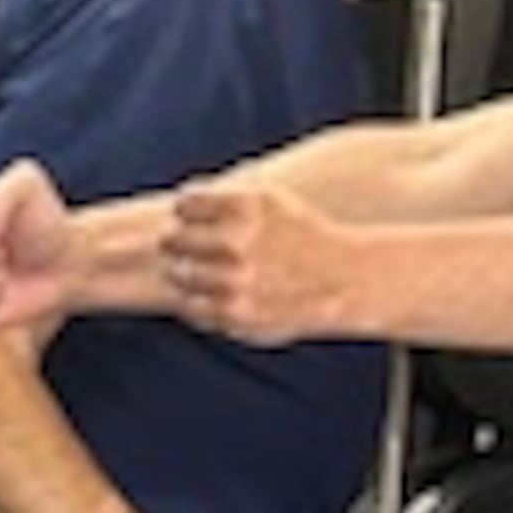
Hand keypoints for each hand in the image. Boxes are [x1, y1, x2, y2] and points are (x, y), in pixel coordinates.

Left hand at [158, 173, 358, 344]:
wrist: (340, 279)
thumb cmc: (298, 235)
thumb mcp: (270, 200)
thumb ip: (225, 198)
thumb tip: (179, 199)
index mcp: (246, 207)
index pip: (184, 205)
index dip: (185, 213)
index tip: (193, 220)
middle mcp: (239, 243)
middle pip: (172, 239)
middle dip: (176, 242)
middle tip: (185, 248)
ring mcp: (235, 281)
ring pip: (179, 274)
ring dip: (182, 272)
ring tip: (198, 271)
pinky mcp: (235, 313)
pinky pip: (190, 306)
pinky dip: (194, 300)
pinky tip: (210, 293)